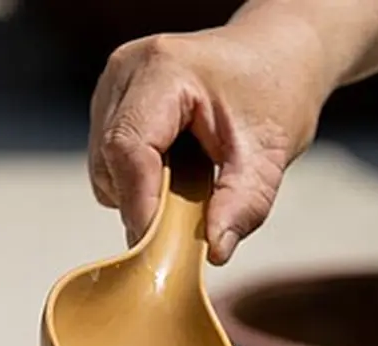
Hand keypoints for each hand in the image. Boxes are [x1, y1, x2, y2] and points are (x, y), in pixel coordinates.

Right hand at [88, 25, 326, 263]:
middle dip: (143, 208)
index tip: (161, 252)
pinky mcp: (113, 108)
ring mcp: (113, 89)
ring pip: (105, 171)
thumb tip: (215, 252)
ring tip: (190, 190)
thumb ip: (242, 206)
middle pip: (110, 164)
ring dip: (142, 198)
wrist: (272, 60)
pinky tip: (177, 176)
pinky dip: (140, 187)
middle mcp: (125, 73)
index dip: (141, 205)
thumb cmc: (272, 95)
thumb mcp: (267, 157)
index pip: (129, 148)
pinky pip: (111, 167)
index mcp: (161, 70)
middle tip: (187, 232)